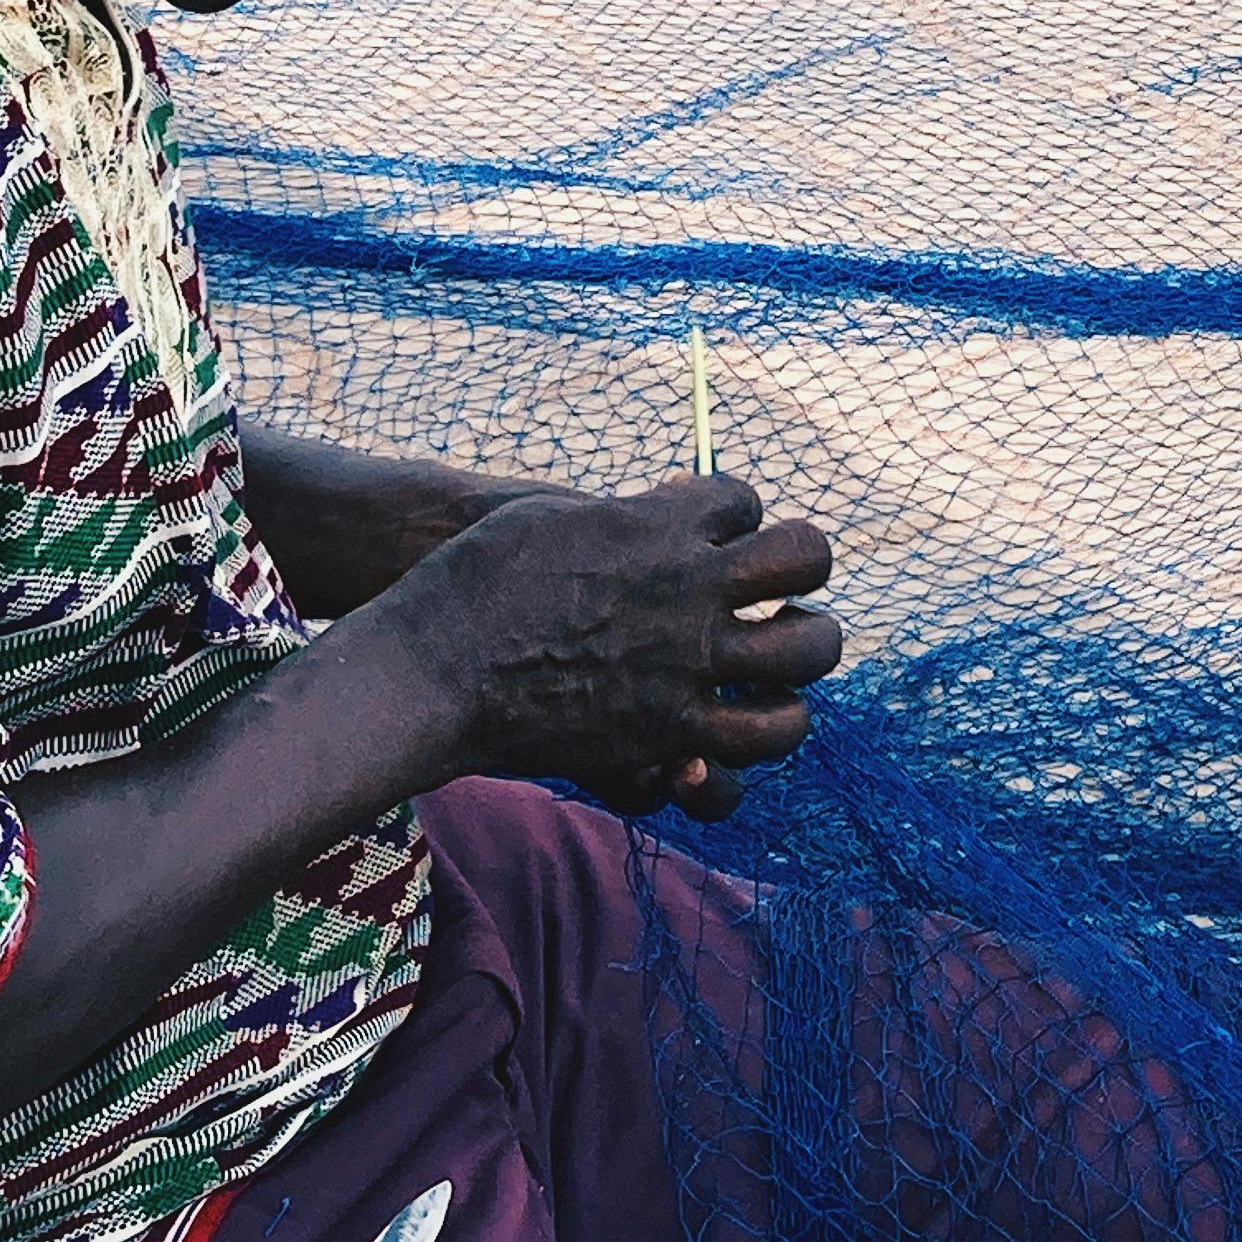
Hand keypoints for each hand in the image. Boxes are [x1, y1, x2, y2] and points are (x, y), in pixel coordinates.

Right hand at [378, 476, 838, 820]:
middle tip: (778, 586)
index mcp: (659, 526)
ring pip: (805, 654)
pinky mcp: (667, 733)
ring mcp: (687, 665)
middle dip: (803, 564)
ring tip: (783, 656)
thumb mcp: (551, 516)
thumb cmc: (477, 579)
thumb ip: (623, 515)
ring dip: (803, 651)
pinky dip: (761, 732)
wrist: (437, 669)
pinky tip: (741, 725)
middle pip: (804, 559)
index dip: (732, 512)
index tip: (713, 528)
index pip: (742, 500)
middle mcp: (691, 591)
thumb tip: (672, 505)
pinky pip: (756, 741)